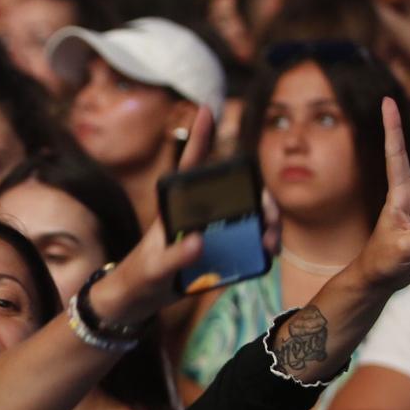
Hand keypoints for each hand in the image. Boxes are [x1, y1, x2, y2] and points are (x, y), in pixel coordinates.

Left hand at [89, 107, 273, 326]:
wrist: (139, 301)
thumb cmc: (140, 277)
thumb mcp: (154, 269)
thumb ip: (173, 257)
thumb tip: (198, 241)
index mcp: (176, 207)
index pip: (189, 166)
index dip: (199, 137)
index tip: (206, 108)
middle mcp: (198, 213)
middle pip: (237, 192)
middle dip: (260, 198)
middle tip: (268, 217)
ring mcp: (211, 231)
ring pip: (249, 215)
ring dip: (267, 222)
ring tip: (270, 241)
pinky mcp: (219, 250)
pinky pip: (249, 240)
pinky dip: (264, 243)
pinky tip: (269, 251)